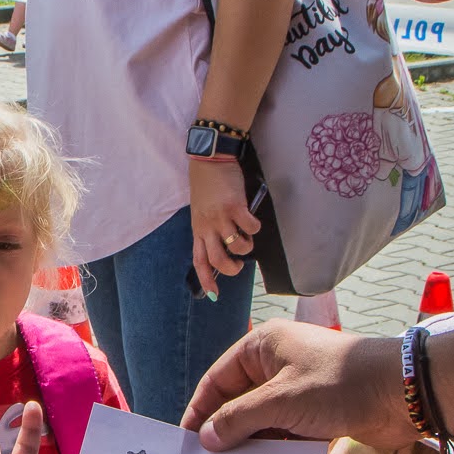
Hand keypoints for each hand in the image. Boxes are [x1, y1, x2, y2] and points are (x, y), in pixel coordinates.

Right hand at [182, 320, 411, 452]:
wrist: (401, 394)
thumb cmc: (338, 384)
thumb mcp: (281, 400)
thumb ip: (239, 419)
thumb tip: (206, 438)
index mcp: (263, 347)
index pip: (218, 379)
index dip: (200, 410)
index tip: (186, 442)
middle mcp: (277, 365)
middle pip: (239, 402)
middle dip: (225, 432)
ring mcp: (299, 390)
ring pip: (263, 421)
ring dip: (251, 446)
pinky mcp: (317, 413)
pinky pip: (286, 433)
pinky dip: (275, 451)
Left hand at [187, 157, 258, 296]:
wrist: (210, 159)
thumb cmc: (207, 185)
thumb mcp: (202, 211)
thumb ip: (209, 228)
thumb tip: (225, 245)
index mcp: (198, 229)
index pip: (199, 261)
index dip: (207, 280)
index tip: (213, 294)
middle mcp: (208, 226)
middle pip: (219, 260)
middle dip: (233, 268)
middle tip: (240, 264)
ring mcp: (221, 217)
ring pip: (238, 246)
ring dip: (247, 247)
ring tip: (247, 237)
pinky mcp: (236, 206)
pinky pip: (251, 227)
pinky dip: (256, 228)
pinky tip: (253, 220)